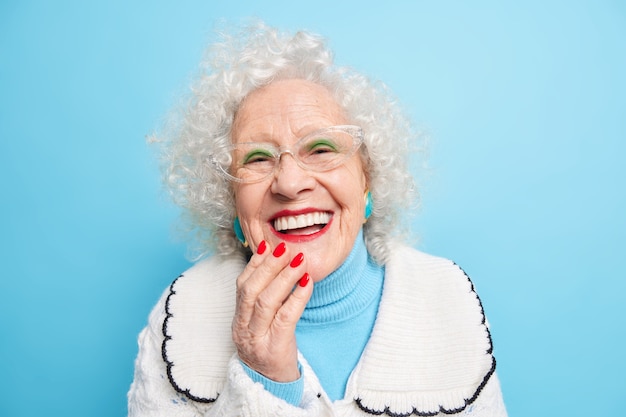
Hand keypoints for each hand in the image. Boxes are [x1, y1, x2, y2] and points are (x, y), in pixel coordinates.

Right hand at [231, 241, 312, 381]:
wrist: (271, 385)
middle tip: (285, 249)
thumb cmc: (269, 348)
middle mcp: (243, 328)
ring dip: (283, 278)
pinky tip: (307, 283)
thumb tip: (276, 264)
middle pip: (250, 291)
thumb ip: (265, 298)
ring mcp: (257, 339)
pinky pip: (286, 317)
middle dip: (268, 267)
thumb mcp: (260, 323)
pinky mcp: (275, 347)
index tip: (267, 245)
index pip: (241, 285)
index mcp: (239, 319)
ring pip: (265, 302)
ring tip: (298, 261)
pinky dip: (297, 297)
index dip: (254, 264)